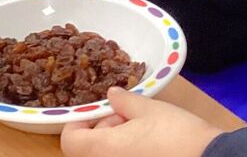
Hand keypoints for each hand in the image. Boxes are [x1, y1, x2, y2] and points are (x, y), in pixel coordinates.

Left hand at [61, 87, 223, 156]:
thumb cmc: (176, 133)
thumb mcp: (149, 109)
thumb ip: (124, 101)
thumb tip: (111, 95)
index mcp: (104, 150)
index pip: (70, 140)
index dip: (78, 123)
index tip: (97, 112)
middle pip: (88, 148)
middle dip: (104, 128)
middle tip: (127, 114)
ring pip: (106, 155)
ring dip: (115, 140)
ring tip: (141, 127)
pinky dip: (127, 151)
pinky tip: (148, 142)